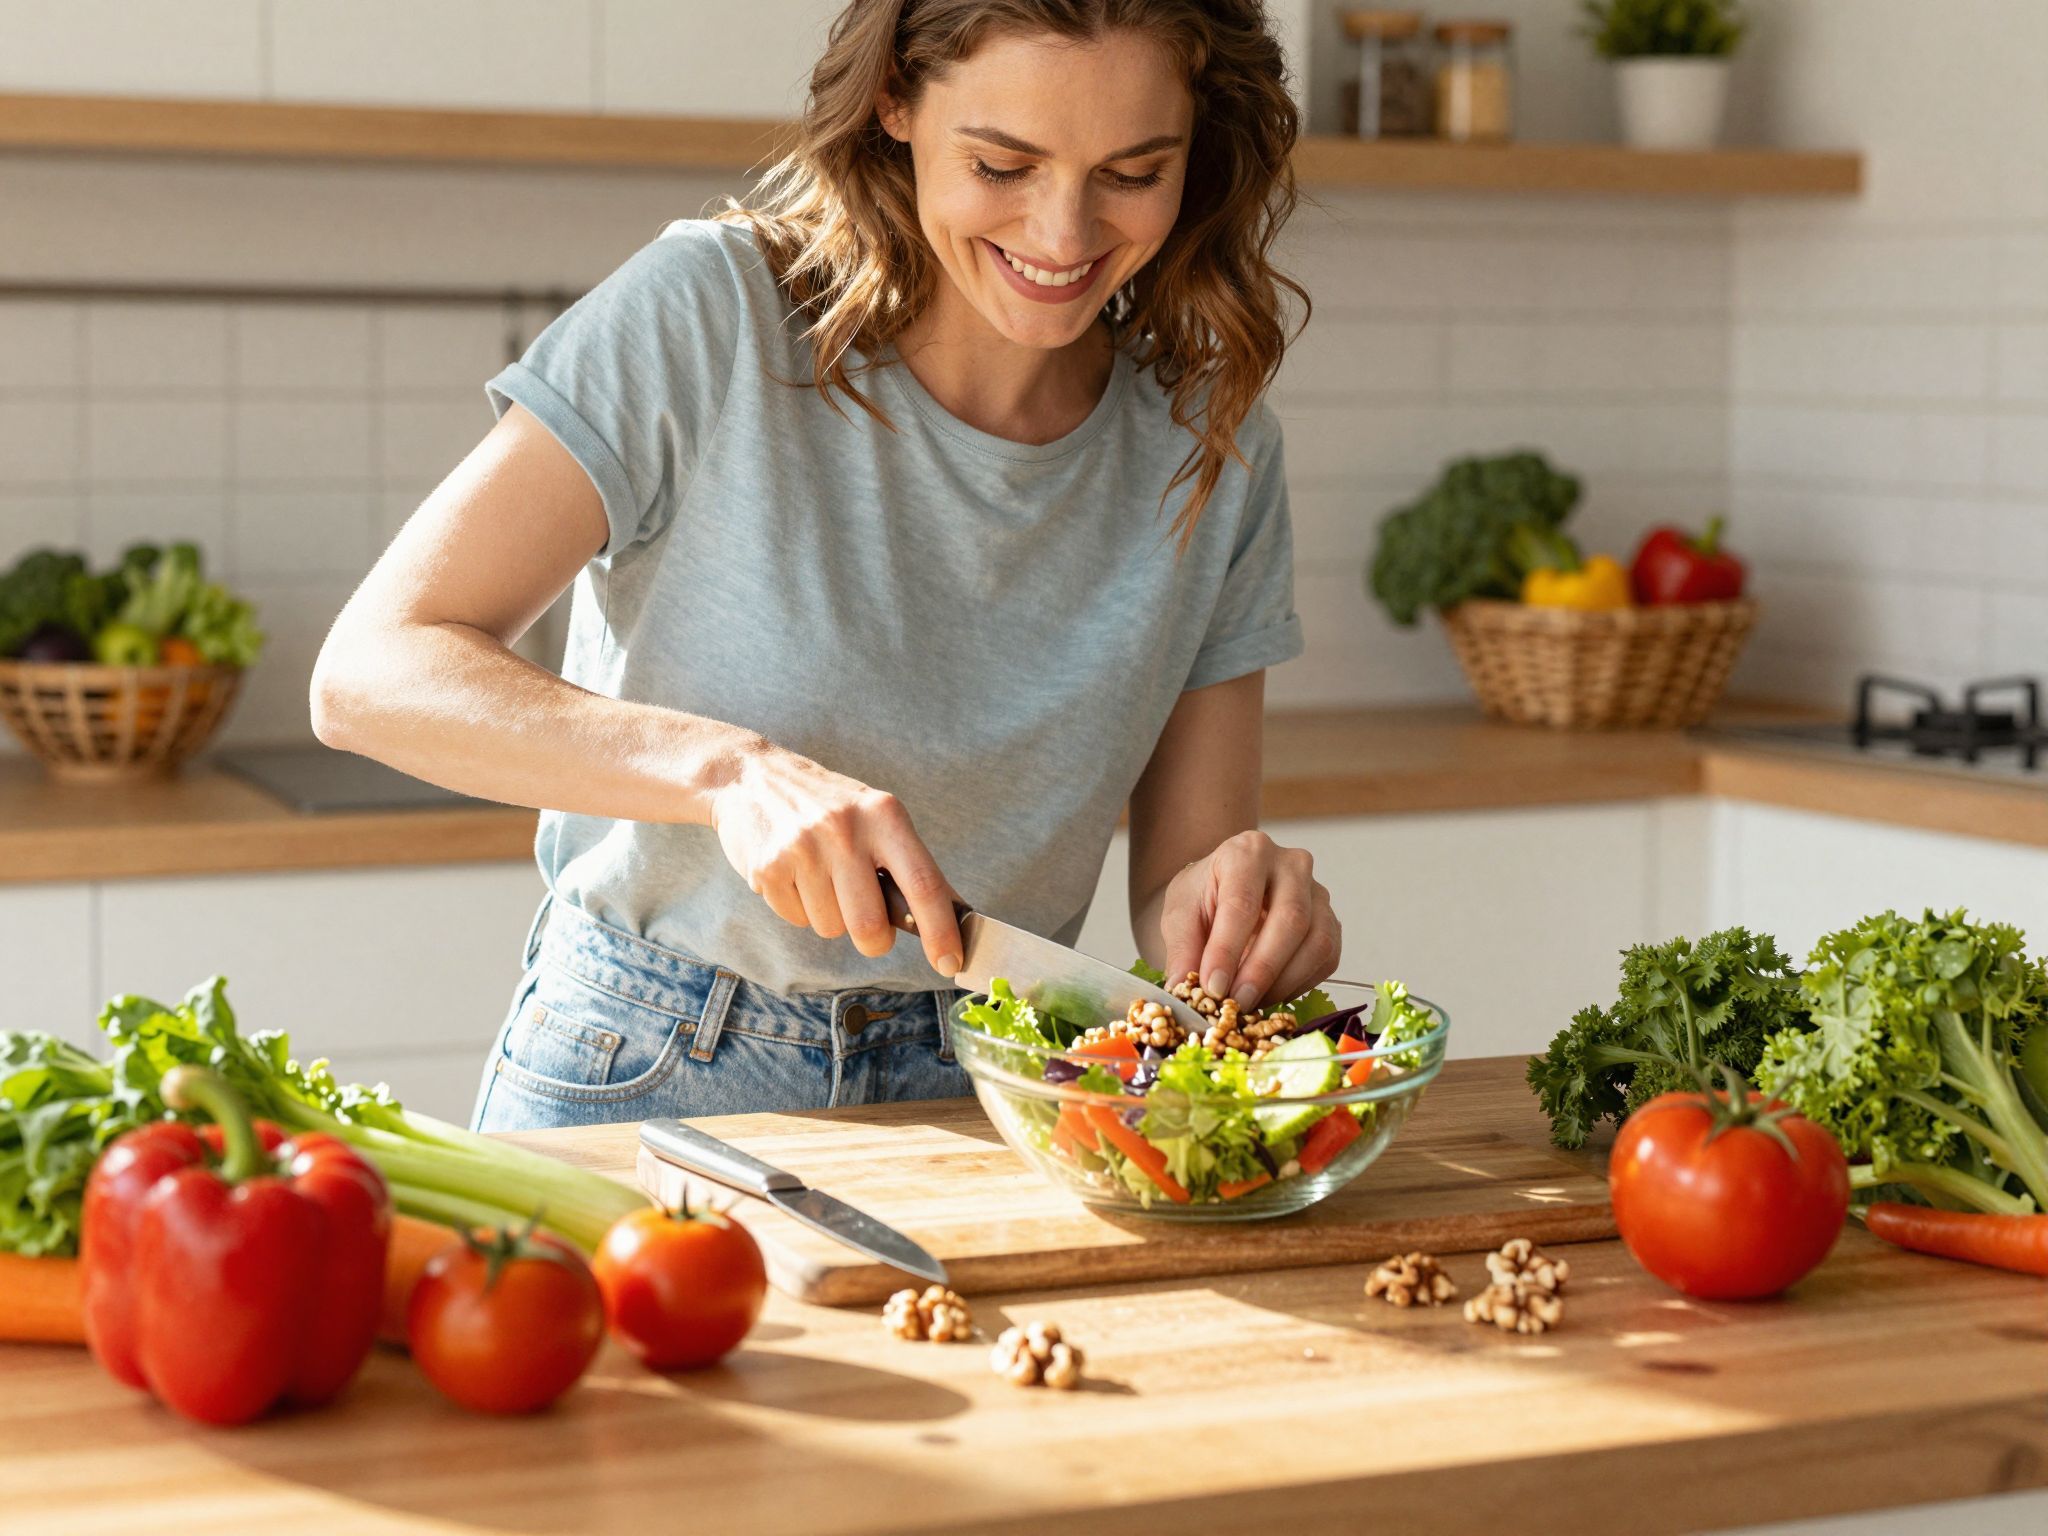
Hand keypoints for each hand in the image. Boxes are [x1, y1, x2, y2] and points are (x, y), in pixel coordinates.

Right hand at [707, 745, 964, 974]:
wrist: (751, 777)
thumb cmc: (830, 806)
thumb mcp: (878, 817)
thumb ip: (912, 864)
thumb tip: (956, 916)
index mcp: (884, 815)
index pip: (924, 884)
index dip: (941, 931)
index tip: (951, 962)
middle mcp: (845, 829)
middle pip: (870, 925)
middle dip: (873, 941)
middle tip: (868, 923)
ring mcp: (803, 848)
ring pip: (831, 928)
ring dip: (830, 916)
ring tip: (819, 876)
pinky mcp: (768, 867)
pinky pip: (796, 919)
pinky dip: (799, 908)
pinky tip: (793, 874)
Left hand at [1158, 830, 1339, 1010]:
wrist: (1226, 889)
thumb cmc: (1205, 897)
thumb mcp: (1180, 914)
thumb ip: (1183, 948)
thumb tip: (1184, 987)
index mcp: (1248, 852)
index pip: (1242, 902)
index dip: (1227, 949)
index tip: (1212, 986)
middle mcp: (1291, 865)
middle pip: (1290, 919)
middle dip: (1261, 969)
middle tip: (1236, 1003)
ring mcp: (1318, 893)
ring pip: (1316, 942)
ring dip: (1282, 982)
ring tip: (1249, 1003)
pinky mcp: (1331, 922)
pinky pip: (1326, 959)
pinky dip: (1298, 985)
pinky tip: (1270, 994)